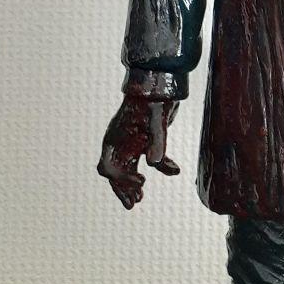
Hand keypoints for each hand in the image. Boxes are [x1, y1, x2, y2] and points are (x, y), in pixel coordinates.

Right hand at [97, 95, 180, 209]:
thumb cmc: (155, 96)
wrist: (162, 79)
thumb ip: (157, 141)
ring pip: (128, 167)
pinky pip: (148, 157)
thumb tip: (154, 165)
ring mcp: (133, 140)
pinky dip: (160, 166)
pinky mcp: (145, 138)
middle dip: (122, 189)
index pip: (110, 166)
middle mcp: (122, 140)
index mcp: (118, 137)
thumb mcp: (157, 118)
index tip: (142, 184)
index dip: (122, 180)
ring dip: (133, 183)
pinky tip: (174, 170)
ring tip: (140, 198)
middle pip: (115, 172)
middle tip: (133, 204)